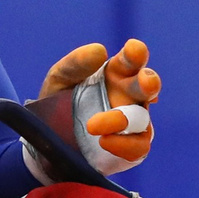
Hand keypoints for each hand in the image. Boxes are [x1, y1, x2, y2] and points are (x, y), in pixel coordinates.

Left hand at [41, 39, 162, 171]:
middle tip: (146, 83)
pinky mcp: (130, 148)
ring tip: (92, 126)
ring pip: (141, 119)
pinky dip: (124, 145)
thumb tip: (100, 50)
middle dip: (150, 82)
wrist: (48, 140)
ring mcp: (133, 123)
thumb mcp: (60, 78)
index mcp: (117, 73)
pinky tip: (103, 141)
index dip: (136, 54)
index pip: (132, 60)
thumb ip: (76, 63)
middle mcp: (130, 95)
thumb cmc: (58, 101)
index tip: (134, 49)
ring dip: (123, 120)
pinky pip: (138, 147)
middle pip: (148, 86)